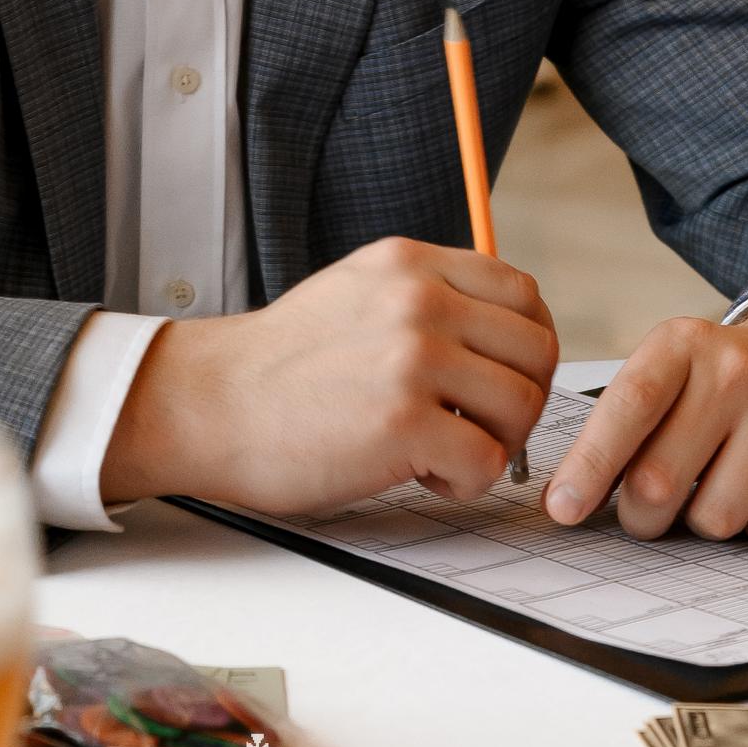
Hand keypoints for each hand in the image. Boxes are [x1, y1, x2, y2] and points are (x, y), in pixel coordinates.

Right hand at [101, 235, 557, 515]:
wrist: (210, 403)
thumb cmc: (280, 366)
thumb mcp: (357, 293)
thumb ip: (425, 297)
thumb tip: (498, 332)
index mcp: (410, 264)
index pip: (523, 293)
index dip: (525, 346)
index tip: (499, 378)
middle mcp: (419, 299)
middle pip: (537, 349)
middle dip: (521, 399)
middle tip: (479, 426)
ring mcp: (414, 357)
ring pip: (522, 404)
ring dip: (497, 443)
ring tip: (445, 452)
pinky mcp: (404, 421)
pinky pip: (487, 461)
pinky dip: (465, 482)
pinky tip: (423, 474)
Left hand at [542, 288, 747, 548]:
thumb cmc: (738, 376)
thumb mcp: (679, 368)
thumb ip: (627, 422)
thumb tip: (571, 498)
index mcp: (684, 343)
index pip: (628, 407)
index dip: (589, 465)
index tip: (563, 508)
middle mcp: (739, 370)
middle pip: (660, 482)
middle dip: (642, 516)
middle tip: (647, 512)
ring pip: (716, 519)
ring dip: (707, 522)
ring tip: (724, 483)